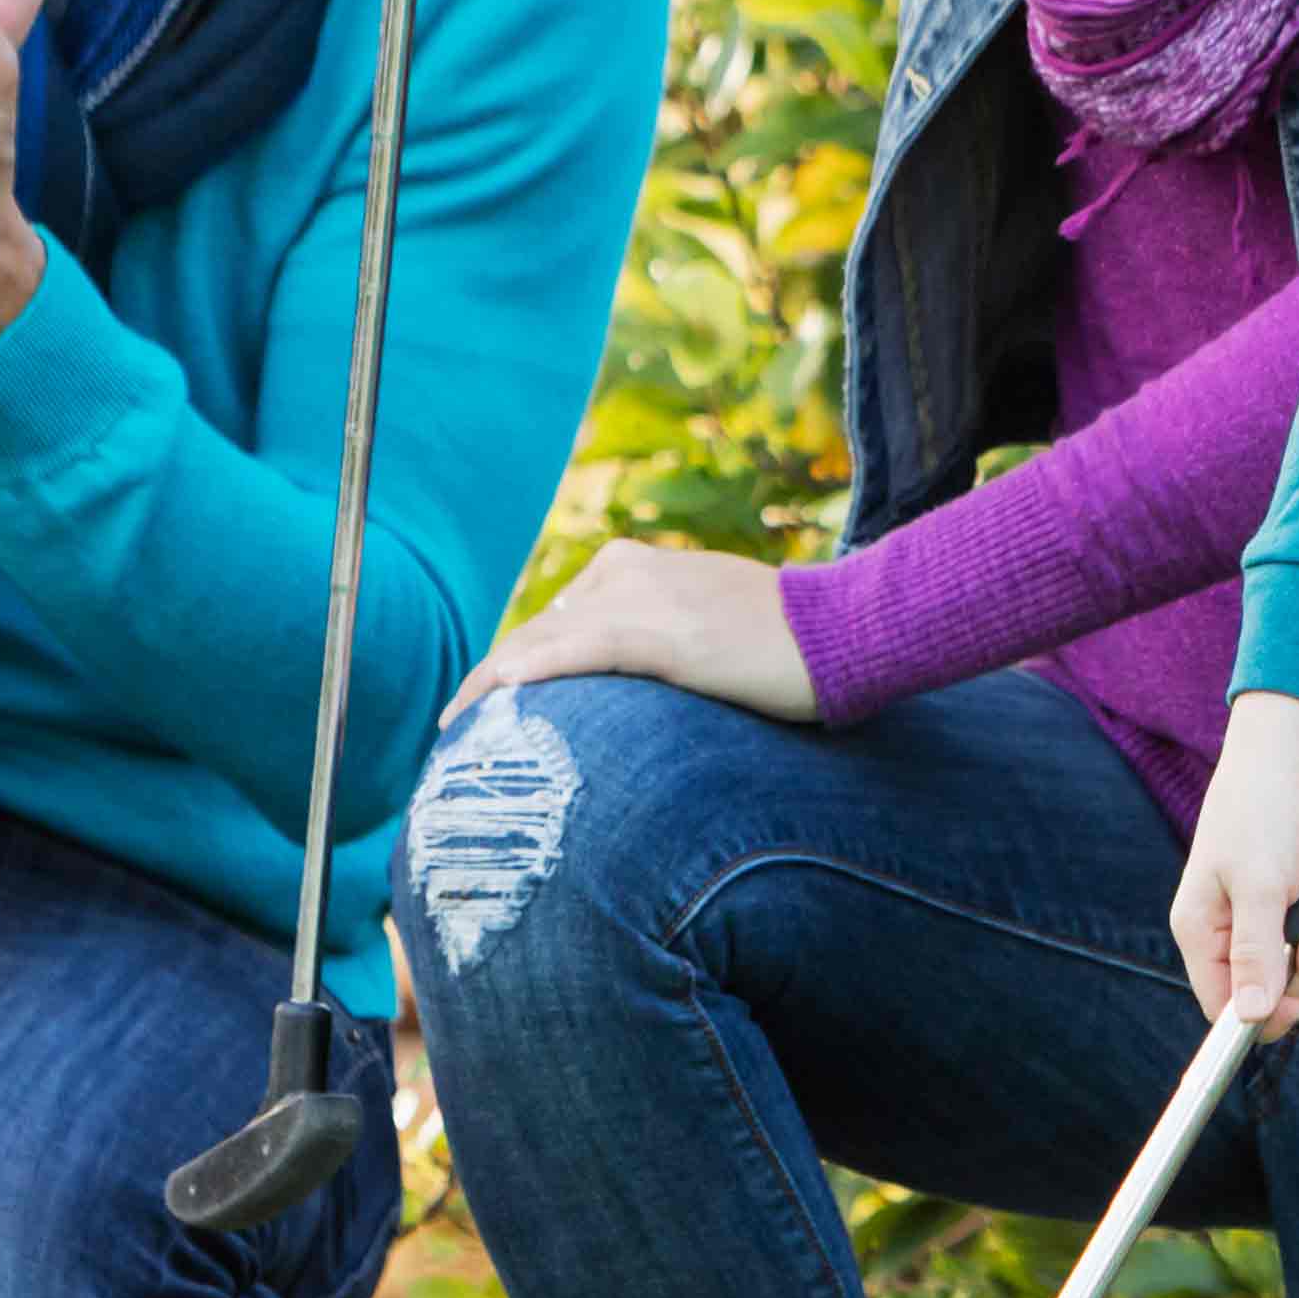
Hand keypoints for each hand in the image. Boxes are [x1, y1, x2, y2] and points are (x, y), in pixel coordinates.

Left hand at [464, 540, 820, 722]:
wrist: (844, 628)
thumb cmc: (789, 641)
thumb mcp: (710, 627)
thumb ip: (661, 641)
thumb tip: (628, 687)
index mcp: (634, 568)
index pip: (552, 620)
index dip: (510, 664)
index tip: (484, 704)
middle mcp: (626, 576)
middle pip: (533, 632)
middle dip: (489, 680)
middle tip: (455, 729)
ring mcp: (641, 603)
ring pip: (540, 643)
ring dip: (490, 686)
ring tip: (456, 729)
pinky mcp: (660, 636)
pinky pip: (577, 654)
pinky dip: (532, 674)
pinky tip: (499, 696)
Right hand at [1172, 697, 1298, 1034]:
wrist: (1298, 744)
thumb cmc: (1262, 807)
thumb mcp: (1256, 883)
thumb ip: (1254, 952)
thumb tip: (1249, 1018)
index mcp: (1206, 929)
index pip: (1225, 1005)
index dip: (1263, 1015)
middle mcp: (1241, 927)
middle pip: (1284, 989)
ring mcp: (1282, 910)